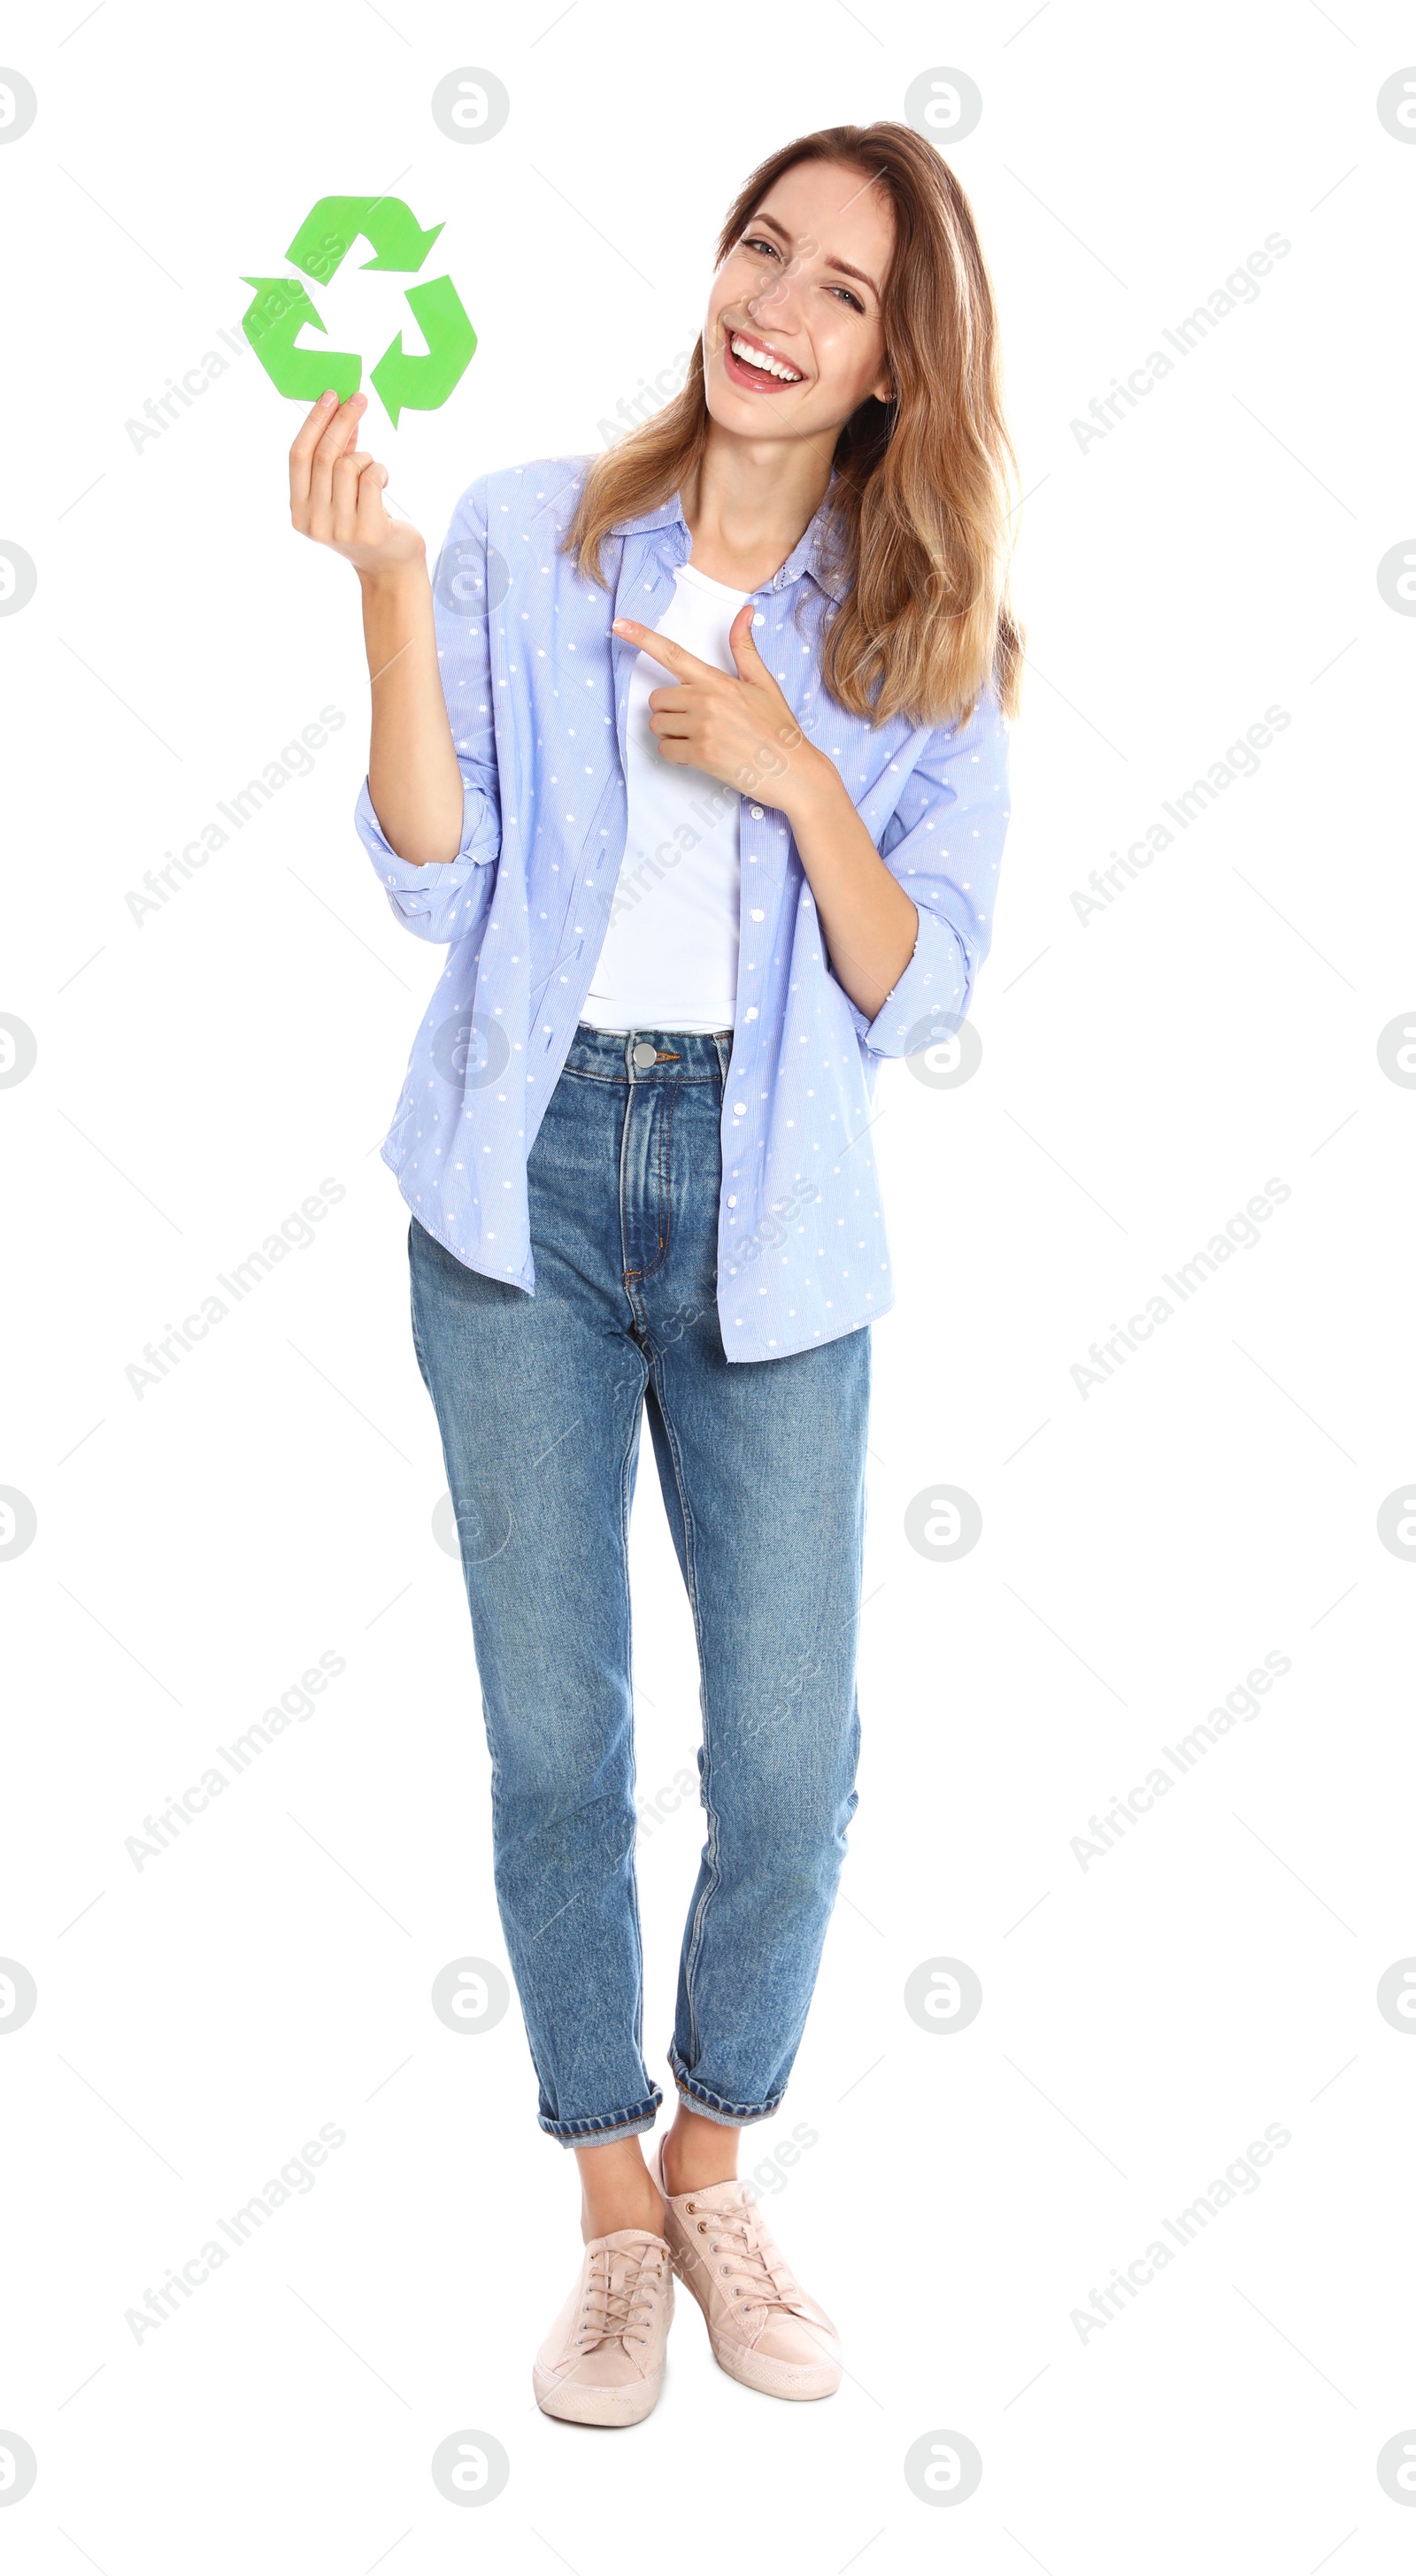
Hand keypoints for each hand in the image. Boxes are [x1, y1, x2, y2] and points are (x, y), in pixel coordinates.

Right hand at [288, 389, 425, 580]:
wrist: (391, 568)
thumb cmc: (365, 522)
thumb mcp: (342, 492)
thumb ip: (336, 458)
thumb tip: (341, 411)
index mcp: (299, 511)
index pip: (298, 456)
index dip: (313, 422)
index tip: (330, 395)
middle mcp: (314, 522)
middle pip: (324, 455)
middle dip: (343, 421)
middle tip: (360, 399)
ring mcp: (339, 529)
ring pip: (349, 465)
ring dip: (366, 457)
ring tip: (374, 469)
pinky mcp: (367, 530)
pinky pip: (371, 479)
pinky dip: (380, 470)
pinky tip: (384, 481)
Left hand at [611, 603, 833, 821]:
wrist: (794, 770)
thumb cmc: (779, 728)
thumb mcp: (764, 683)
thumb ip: (744, 649)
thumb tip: (745, 611)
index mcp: (717, 681)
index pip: (673, 653)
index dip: (642, 637)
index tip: (618, 625)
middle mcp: (706, 700)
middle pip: (656, 699)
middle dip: (669, 712)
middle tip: (695, 723)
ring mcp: (703, 728)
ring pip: (657, 725)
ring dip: (670, 734)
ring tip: (699, 740)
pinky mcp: (701, 755)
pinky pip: (665, 751)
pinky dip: (675, 755)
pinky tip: (698, 756)